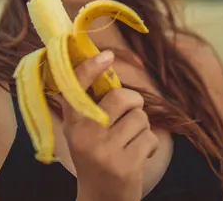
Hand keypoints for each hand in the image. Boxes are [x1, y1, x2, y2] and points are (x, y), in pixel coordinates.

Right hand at [61, 51, 158, 200]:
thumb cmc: (96, 158)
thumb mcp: (83, 133)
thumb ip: (91, 105)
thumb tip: (106, 64)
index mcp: (72, 124)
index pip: (76, 89)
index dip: (91, 69)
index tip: (106, 55)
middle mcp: (84, 136)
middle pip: (121, 97)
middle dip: (135, 102)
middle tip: (132, 113)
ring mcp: (105, 152)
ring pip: (140, 118)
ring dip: (142, 129)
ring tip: (130, 144)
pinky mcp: (126, 166)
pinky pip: (150, 138)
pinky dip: (150, 146)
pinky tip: (138, 157)